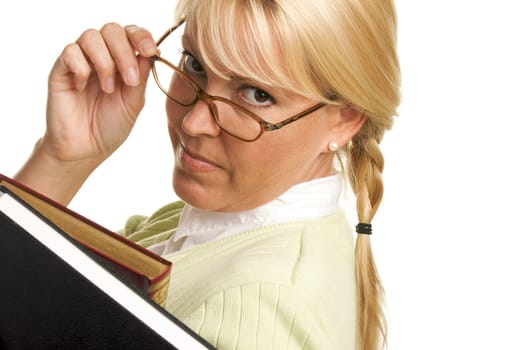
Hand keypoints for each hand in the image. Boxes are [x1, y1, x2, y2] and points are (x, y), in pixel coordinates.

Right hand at [42, 23, 157, 164]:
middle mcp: (101, 56)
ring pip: (91, 36)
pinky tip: (83, 88)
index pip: (131, 34)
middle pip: (112, 30)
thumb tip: (150, 53)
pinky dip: (82, 68)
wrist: (86, 150)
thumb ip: (141, 78)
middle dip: (125, 52)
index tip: (150, 52)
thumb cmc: (111, 126)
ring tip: (108, 89)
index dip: (141, 37)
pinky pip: (70, 52)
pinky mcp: (61, 70)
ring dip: (105, 62)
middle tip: (130, 79)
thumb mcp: (134, 103)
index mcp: (122, 61)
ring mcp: (80, 61)